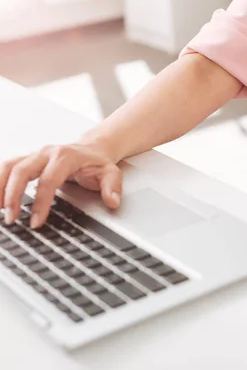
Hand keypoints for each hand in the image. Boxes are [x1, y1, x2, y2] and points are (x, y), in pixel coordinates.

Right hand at [0, 141, 121, 228]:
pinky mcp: (27, 160)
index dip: (41, 202)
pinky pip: (7, 168)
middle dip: (13, 195)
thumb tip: (112, 201)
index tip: (36, 221)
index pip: (48, 180)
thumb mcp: (111, 173)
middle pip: (22, 171)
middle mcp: (46, 153)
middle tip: (11, 219)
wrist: (92, 148)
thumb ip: (112, 187)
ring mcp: (34, 155)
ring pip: (9, 166)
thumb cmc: (98, 163)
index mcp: (65, 156)